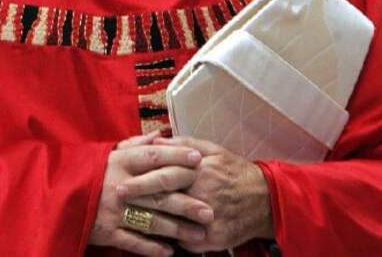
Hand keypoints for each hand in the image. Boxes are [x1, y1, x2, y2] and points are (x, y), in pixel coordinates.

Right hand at [88, 137, 209, 255]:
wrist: (52, 195)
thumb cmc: (85, 173)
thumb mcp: (106, 154)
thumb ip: (133, 146)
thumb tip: (159, 136)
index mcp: (118, 162)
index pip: (152, 157)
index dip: (176, 157)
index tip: (198, 160)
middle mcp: (119, 185)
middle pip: (159, 193)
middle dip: (187, 203)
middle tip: (210, 210)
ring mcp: (113, 210)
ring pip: (151, 220)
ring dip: (177, 228)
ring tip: (199, 234)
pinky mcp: (106, 231)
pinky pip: (133, 241)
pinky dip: (152, 247)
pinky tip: (170, 251)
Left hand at [117, 136, 273, 252]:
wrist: (265, 200)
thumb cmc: (233, 171)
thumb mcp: (212, 149)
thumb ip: (182, 144)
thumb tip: (155, 139)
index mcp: (200, 170)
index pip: (165, 174)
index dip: (140, 179)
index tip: (120, 181)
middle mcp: (203, 194)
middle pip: (165, 199)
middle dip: (139, 199)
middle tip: (117, 198)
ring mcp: (209, 219)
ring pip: (172, 223)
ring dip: (149, 221)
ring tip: (128, 220)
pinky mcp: (214, 238)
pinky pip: (186, 241)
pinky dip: (170, 240)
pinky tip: (153, 238)